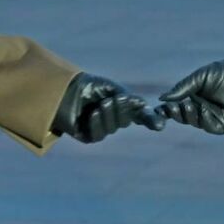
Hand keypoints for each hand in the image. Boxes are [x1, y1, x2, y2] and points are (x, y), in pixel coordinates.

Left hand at [51, 73, 165, 142]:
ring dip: (109, 115)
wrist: (62, 89)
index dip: (151, 120)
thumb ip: (126, 97)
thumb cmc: (87, 86)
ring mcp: (102, 129)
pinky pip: (98, 134)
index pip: (141, 116)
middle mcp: (114, 120)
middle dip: (122, 109)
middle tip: (114, 99)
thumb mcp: (109, 87)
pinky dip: (98, 123)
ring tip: (101, 104)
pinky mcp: (89, 136)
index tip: (160, 125)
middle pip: (126, 121)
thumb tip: (143, 106)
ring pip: (113, 128)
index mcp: (122, 107)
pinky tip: (93, 114)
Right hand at [155, 53, 223, 134]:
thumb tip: (162, 98)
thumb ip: (181, 88)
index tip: (158, 109)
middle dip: (176, 113)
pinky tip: (203, 109)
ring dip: (189, 115)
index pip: (177, 105)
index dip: (168, 108)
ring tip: (189, 105)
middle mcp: (202, 108)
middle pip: (184, 116)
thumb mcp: (199, 78)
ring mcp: (212, 117)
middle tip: (172, 107)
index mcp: (194, 97)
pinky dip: (204, 119)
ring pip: (195, 122)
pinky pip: (210, 127)